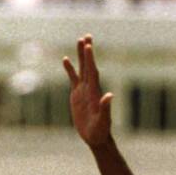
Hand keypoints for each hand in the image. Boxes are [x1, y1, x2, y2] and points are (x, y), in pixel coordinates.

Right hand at [63, 34, 112, 148]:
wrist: (96, 138)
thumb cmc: (101, 131)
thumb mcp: (103, 121)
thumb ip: (106, 108)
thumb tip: (109, 96)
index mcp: (95, 92)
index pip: (92, 71)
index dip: (90, 59)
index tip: (88, 45)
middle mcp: (90, 88)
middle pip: (88, 66)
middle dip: (87, 51)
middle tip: (87, 36)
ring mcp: (83, 91)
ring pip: (81, 69)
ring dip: (80, 56)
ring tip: (79, 40)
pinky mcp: (77, 95)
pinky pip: (73, 79)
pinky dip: (69, 69)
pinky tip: (65, 59)